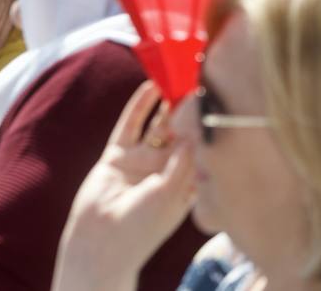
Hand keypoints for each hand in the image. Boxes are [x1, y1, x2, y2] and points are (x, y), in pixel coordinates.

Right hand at [53, 81, 194, 289]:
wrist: (100, 246)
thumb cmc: (142, 229)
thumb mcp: (172, 193)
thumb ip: (184, 160)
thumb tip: (196, 129)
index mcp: (184, 182)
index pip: (202, 147)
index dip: (209, 127)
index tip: (220, 101)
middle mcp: (164, 169)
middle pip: (181, 131)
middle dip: (190, 109)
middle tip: (201, 79)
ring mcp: (141, 161)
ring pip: (157, 124)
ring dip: (167, 102)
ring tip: (178, 75)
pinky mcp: (117, 156)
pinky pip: (130, 125)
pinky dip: (139, 105)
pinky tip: (150, 85)